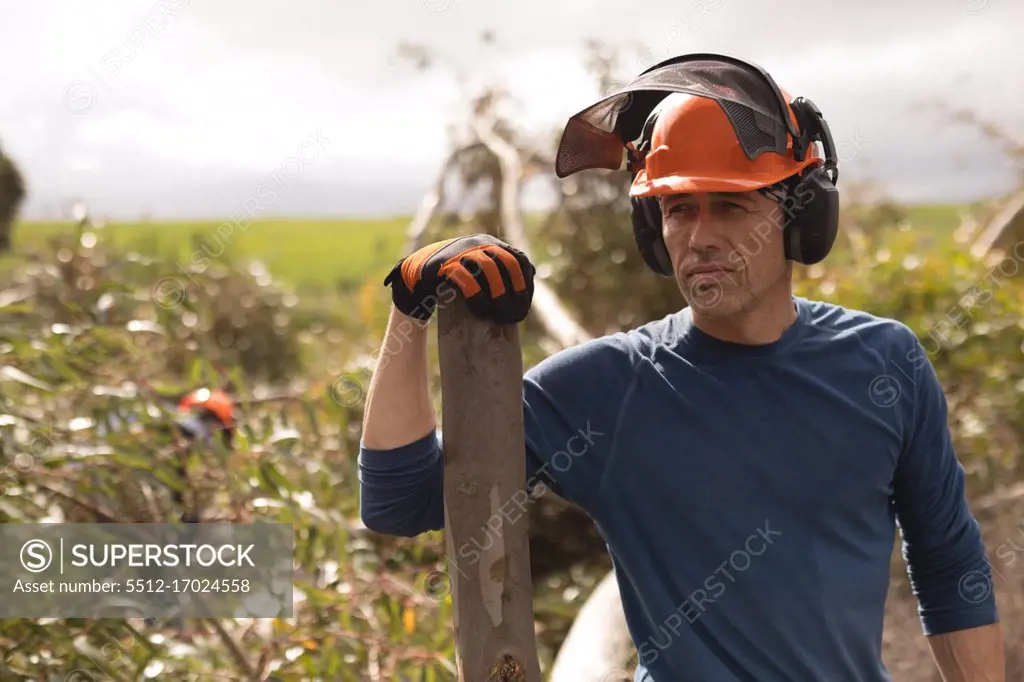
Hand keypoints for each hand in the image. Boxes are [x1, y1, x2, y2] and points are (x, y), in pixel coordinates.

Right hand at [383, 234, 534, 323]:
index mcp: (492, 244)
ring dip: (499, 294)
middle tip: (514, 316)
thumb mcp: (479, 271)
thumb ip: (501, 271)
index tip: (524, 309)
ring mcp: (461, 251)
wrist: (415, 277)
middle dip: (515, 292)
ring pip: (490, 268)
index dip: (526, 285)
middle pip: (508, 263)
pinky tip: (480, 310)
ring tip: (498, 315)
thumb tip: (530, 279)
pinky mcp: (445, 264)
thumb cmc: (453, 280)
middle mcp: (479, 243)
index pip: (520, 260)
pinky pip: (467, 278)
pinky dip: (477, 296)